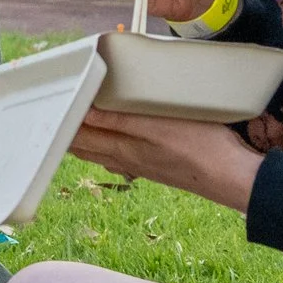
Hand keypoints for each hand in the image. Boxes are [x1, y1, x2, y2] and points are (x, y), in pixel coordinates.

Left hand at [69, 108, 259, 211]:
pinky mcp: (156, 167)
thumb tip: (83, 112)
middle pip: (85, 145)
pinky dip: (107, 143)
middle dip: (67, 129)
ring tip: (74, 120)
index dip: (61, 121)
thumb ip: (119, 120)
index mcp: (123, 149)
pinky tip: (113, 138)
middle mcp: (126, 160)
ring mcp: (141, 166)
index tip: (48, 103)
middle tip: (54, 108)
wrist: (234, 180)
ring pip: (101, 151)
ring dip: (85, 136)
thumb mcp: (158, 127)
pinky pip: (119, 155)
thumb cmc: (200, 149)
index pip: (78, 136)